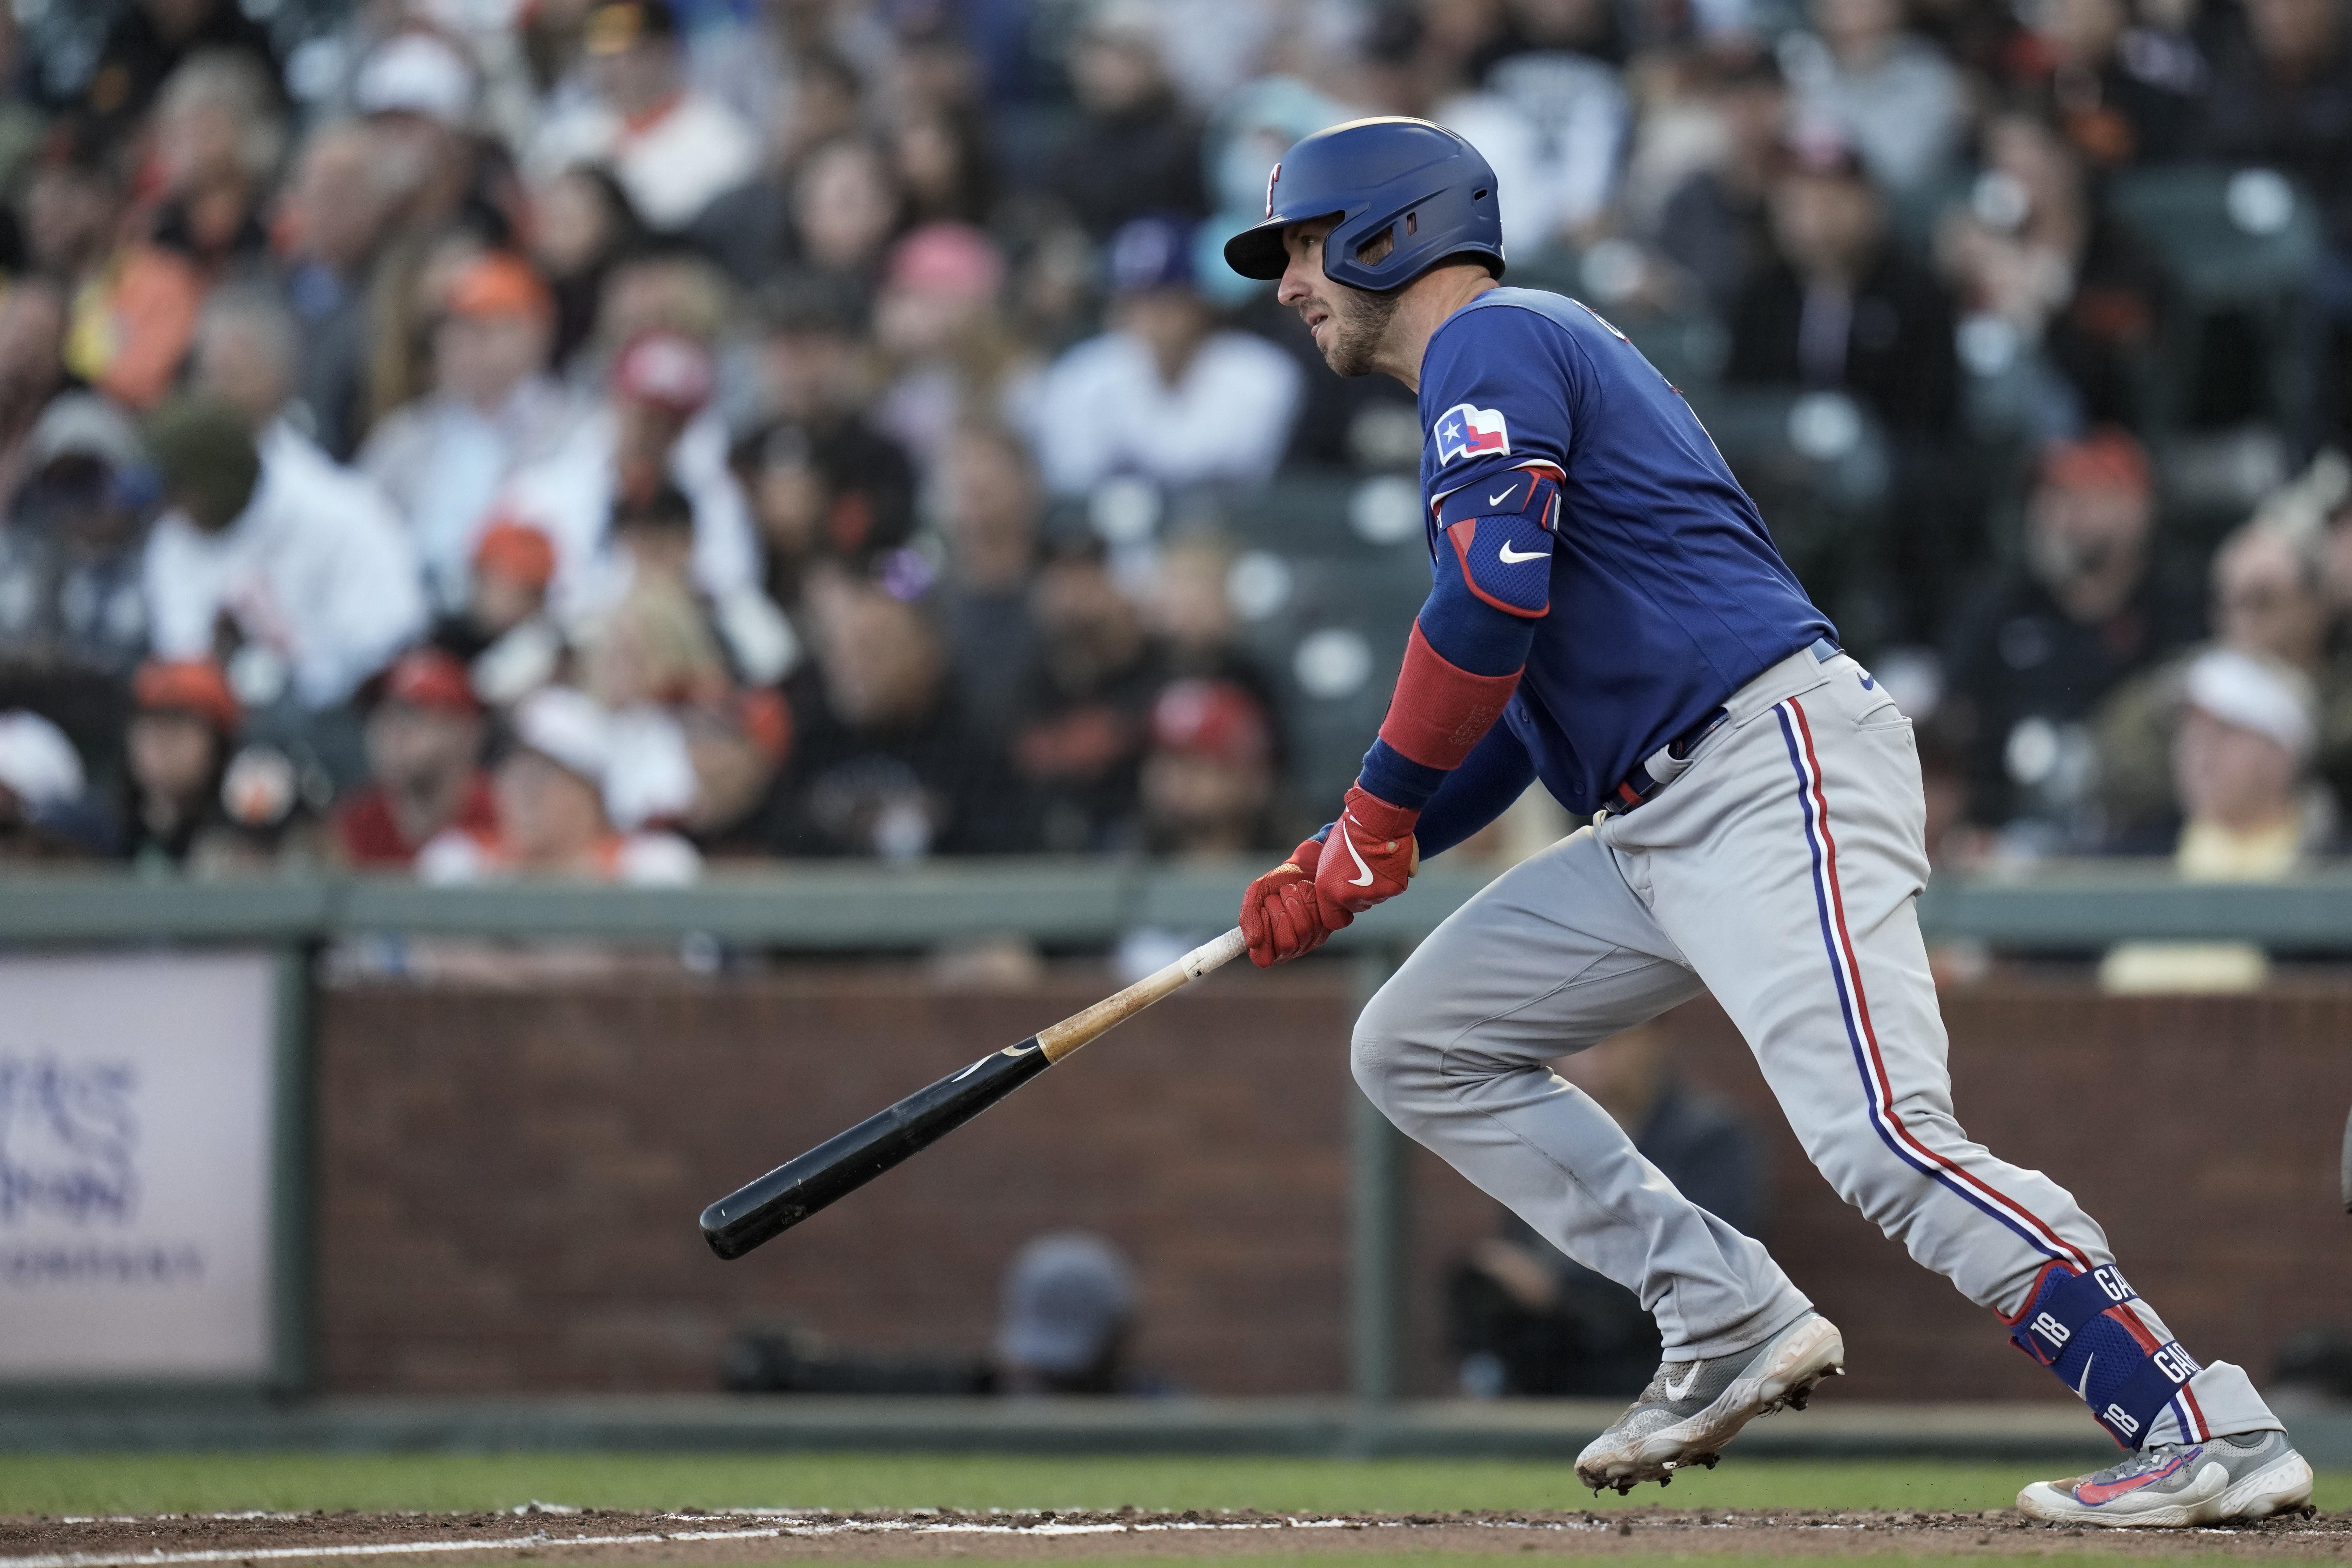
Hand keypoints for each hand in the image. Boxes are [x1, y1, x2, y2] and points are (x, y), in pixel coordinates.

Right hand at [1239, 837, 1333, 966]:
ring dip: (1293, 901)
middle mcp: (1291, 949)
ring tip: (1290, 891)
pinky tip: (1306, 892)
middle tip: (1276, 898)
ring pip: (1303, 929)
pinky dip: (1307, 897)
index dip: (1263, 932)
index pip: (1264, 958)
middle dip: (1278, 912)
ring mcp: (1311, 940)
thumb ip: (1248, 918)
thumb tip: (1252, 942)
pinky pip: (1318, 917)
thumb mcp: (1255, 895)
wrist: (1302, 867)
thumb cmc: (1275, 884)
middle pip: (1286, 944)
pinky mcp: (1328, 927)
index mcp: (1268, 947)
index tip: (1262, 911)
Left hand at [1315, 785, 1419, 922]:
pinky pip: (1393, 887)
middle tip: (1363, 869)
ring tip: (1375, 860)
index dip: (1340, 912)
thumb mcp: (1328, 856)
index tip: (1345, 901)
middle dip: (1360, 893)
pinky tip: (1387, 859)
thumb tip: (1336, 887)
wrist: (1374, 819)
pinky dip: (1393, 877)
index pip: (1333, 919)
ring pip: (1376, 897)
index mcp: (1328, 890)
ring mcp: (1372, 895)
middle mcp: (1349, 897)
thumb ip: (1332, 878)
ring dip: (1377, 884)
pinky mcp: (1392, 888)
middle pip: (1358, 906)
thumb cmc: (1349, 832)